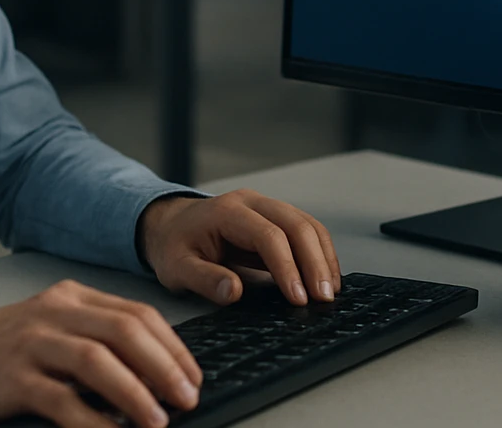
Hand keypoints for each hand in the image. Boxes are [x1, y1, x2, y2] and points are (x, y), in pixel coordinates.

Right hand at [0, 279, 202, 426]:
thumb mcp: (51, 329)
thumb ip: (95, 340)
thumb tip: (151, 375)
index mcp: (73, 298)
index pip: (139, 314)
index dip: (173, 347)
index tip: (192, 377)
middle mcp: (57, 313)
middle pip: (127, 332)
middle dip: (166, 367)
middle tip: (188, 398)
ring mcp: (34, 343)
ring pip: (99, 361)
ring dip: (137, 394)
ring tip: (159, 420)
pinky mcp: (14, 378)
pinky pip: (63, 401)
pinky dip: (93, 422)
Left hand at [138, 190, 342, 306]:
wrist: (170, 225)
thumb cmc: (174, 246)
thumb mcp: (176, 268)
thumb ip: (203, 279)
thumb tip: (235, 291)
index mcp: (228, 211)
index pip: (269, 236)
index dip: (287, 267)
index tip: (299, 299)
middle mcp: (252, 202)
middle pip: (296, 225)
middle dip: (315, 263)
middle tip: (324, 298)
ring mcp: (266, 207)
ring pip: (307, 225)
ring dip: (324, 257)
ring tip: (331, 292)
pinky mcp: (275, 219)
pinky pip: (306, 231)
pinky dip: (320, 253)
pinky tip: (326, 277)